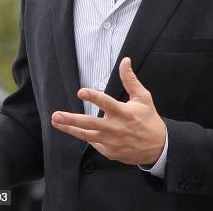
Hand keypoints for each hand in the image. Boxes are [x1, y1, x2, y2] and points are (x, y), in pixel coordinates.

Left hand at [51, 57, 165, 164]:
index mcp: (124, 113)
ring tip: (55, 122)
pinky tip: (76, 129)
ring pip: (86, 135)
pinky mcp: (108, 152)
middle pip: (90, 124)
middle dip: (71, 120)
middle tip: (56, 115)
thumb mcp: (143, 97)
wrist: (157, 146)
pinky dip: (85, 135)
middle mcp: (116, 128)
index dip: (94, 97)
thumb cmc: (149, 119)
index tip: (81, 91)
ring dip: (70, 128)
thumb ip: (130, 79)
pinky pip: (93, 143)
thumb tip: (125, 61)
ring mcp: (111, 142)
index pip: (106, 103)